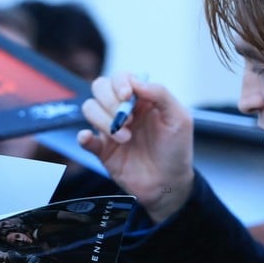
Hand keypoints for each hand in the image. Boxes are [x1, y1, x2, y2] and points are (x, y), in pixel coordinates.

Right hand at [78, 74, 194, 222]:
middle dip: (110, 101)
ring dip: (104, 121)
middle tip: (129, 120)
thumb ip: (161, 94)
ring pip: (90, 109)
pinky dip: (84, 136)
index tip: (127, 96)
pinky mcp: (103, 150)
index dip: (120, 83)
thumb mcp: (179, 119)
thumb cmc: (176, 151)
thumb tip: (135, 81)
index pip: (120, 78)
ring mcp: (111, 129)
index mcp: (142, 99)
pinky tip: (92, 139)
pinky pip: (84, 138)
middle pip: (100, 88)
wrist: (169, 184)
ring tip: (126, 138)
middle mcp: (123, 110)